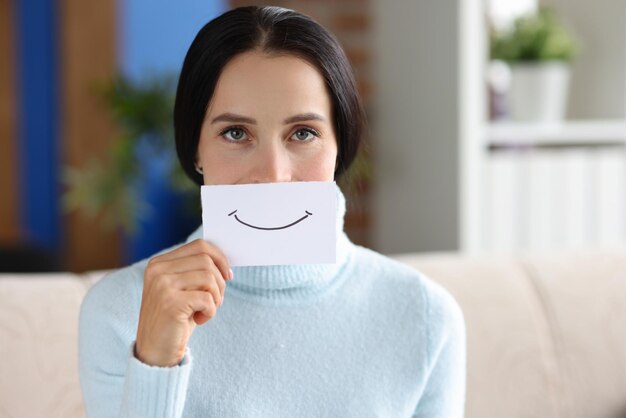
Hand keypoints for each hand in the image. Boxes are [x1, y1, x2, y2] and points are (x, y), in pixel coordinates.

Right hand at [135, 239, 231, 366]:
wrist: (155, 353)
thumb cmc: (175, 320)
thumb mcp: (183, 290)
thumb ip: (196, 271)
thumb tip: (225, 261)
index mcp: (159, 263)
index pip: (200, 246)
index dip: (220, 259)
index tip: (228, 275)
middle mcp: (158, 270)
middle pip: (207, 260)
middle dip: (220, 282)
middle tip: (216, 301)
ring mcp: (162, 285)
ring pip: (208, 277)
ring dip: (216, 297)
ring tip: (206, 311)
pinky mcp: (171, 303)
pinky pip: (207, 298)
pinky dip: (211, 311)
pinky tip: (200, 320)